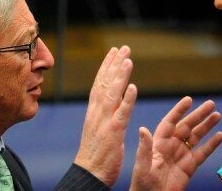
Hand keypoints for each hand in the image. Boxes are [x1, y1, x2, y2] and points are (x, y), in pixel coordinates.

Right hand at [74, 46, 136, 185]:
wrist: (89, 173)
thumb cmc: (95, 154)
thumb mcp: (99, 128)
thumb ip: (105, 112)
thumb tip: (112, 99)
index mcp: (94, 111)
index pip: (100, 83)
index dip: (106, 66)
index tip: (114, 51)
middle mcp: (97, 112)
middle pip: (105, 83)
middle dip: (114, 64)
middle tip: (123, 47)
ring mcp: (104, 121)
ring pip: (112, 94)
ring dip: (120, 76)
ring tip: (128, 59)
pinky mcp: (113, 132)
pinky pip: (121, 113)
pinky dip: (127, 100)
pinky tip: (133, 87)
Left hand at [130, 96, 221, 190]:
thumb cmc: (142, 185)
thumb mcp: (142, 166)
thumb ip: (145, 148)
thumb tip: (142, 129)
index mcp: (159, 143)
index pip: (170, 122)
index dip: (179, 111)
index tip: (189, 100)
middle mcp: (171, 146)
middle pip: (187, 126)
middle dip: (198, 115)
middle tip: (211, 104)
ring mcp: (181, 156)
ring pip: (196, 137)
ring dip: (207, 126)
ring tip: (217, 115)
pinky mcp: (189, 167)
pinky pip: (202, 153)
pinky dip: (211, 145)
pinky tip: (219, 136)